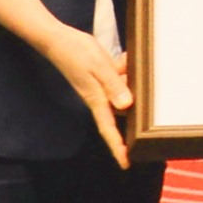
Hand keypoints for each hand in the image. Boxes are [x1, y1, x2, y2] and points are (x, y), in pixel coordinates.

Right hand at [47, 25, 133, 167]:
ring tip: (126, 65)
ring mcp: (99, 88)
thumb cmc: (75, 52)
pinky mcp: (100, 78)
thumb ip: (113, 85)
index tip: (126, 163)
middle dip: (134, 109)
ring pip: (122, 93)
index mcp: (96, 100)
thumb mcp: (98, 67)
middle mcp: (99, 98)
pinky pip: (118, 79)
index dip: (117, 147)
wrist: (57, 39)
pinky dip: (123, 70)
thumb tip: (126, 105)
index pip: (108, 129)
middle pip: (120, 111)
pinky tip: (124, 59)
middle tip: (145, 104)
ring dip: (129, 82)